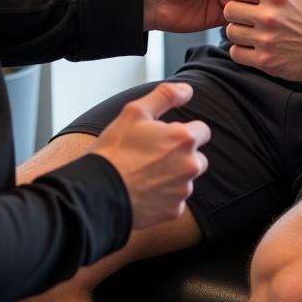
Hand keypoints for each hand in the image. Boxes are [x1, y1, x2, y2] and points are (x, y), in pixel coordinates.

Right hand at [91, 82, 208, 229]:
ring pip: (186, 179)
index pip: (203, 131)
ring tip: (145, 173)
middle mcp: (190, 165)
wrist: (99, 191)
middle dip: (182, 155)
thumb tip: (187, 90)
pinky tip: (144, 190)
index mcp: (184, 138)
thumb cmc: (116, 150)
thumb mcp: (136, 111)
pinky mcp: (173, 211)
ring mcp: (183, 190)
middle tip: (154, 155)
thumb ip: (165, 95)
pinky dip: (164, 196)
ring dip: (173, 176)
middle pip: (198, 157)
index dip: (184, 131)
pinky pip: (175, 200)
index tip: (166, 136)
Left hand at [224, 0, 301, 79]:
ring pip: (230, 32)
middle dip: (235, 12)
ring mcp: (267, 40)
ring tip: (250, 31)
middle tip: (246, 15)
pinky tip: (252, 45)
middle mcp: (269, 16)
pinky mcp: (265, 60)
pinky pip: (235, 53)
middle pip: (229, 10)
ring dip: (238, 31)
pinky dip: (241, 50)